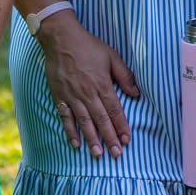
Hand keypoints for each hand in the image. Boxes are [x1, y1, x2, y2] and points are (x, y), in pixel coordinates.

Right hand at [37, 13, 138, 157]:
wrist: (61, 40)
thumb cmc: (88, 47)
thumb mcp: (112, 57)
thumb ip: (124, 76)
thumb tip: (136, 94)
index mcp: (102, 84)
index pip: (114, 110)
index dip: (121, 126)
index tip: (127, 140)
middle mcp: (87, 94)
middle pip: (101, 120)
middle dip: (110, 138)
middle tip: (116, 154)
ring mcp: (72, 97)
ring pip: (84, 122)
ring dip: (92, 139)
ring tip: (98, 154)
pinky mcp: (59, 97)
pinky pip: (65, 118)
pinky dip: (70, 132)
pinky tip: (76, 144)